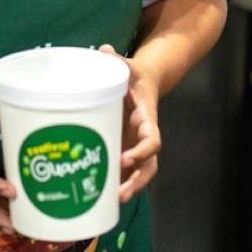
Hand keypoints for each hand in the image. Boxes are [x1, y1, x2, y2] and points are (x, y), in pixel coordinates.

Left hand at [99, 45, 161, 203]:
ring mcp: (135, 145)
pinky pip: (124, 171)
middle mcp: (143, 136)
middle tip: (120, 194)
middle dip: (137, 181)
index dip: (142, 151)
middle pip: (148, 165)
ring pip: (139, 173)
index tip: (125, 159)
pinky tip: (99, 197)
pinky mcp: (124, 148)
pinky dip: (116, 183)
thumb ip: (116, 60)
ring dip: (129, 188)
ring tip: (113, 202)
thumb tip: (104, 50)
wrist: (142, 81)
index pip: (152, 140)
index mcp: (147, 117)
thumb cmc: (133, 75)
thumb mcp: (127, 65)